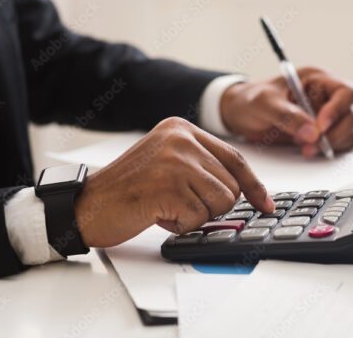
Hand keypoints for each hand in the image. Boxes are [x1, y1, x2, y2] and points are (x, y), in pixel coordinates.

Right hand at [74, 117, 274, 247]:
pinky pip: (198, 218)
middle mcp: (181, 139)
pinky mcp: (168, 185)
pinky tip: (157, 212)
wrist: (88, 204)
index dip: (253, 184)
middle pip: (231, 185)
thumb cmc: (128, 188)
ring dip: (196, 214)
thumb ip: (202, 165)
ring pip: (220, 202)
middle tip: (177, 201)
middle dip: (210, 204)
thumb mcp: (168, 161)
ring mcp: (175, 160)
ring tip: (166, 204)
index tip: (264, 202)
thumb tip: (243, 188)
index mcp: (182, 128)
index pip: (234, 158)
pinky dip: (180, 224)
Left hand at [220, 67, 352, 156]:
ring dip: (331, 143)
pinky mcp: (318, 134)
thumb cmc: (250, 100)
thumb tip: (311, 132)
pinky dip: (327, 150)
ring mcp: (323, 116)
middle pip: (349, 114)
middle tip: (313, 143)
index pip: (344, 91)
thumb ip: (287, 115)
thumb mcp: (264, 103)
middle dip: (334, 132)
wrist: (239, 115)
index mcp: (316, 80)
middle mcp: (324, 97)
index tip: (321, 125)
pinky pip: (336, 143)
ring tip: (306, 149)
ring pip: (346, 131)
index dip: (338, 109)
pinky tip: (307, 150)